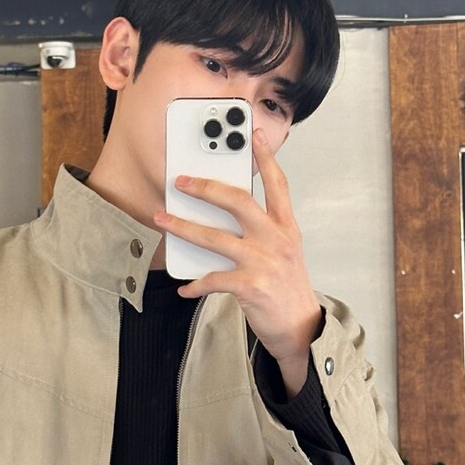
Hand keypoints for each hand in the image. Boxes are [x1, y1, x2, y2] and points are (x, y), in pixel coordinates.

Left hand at [153, 128, 323, 397]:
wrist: (302, 330)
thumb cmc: (286, 289)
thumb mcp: (284, 254)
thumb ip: (261, 232)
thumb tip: (220, 217)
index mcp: (286, 228)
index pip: (278, 184)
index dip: (265, 157)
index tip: (252, 134)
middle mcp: (277, 240)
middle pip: (239, 201)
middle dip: (206, 188)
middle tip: (181, 182)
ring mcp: (264, 263)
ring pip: (216, 237)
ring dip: (183, 228)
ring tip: (162, 220)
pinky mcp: (252, 287)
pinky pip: (213, 279)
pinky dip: (195, 284)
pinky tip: (184, 288)